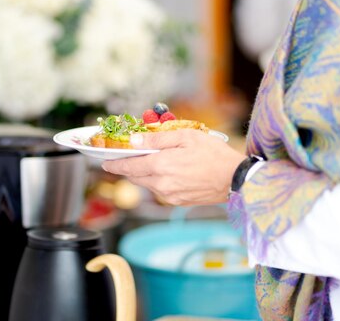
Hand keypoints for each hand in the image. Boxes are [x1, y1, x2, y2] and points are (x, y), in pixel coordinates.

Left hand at [101, 129, 245, 205]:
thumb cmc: (213, 153)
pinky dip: (156, 181)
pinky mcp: (178, 202)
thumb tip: (134, 140)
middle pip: (135, 176)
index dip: (114, 164)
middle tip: (122, 159)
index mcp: (160, 165)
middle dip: (127, 168)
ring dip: (142, 174)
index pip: (128, 165)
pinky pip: (159, 190)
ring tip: (147, 162)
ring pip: (146, 184)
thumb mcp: (185, 137)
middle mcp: (161, 184)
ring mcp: (169, 196)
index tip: (104, 162)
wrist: (235, 179)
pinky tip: (165, 171)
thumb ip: (157, 138)